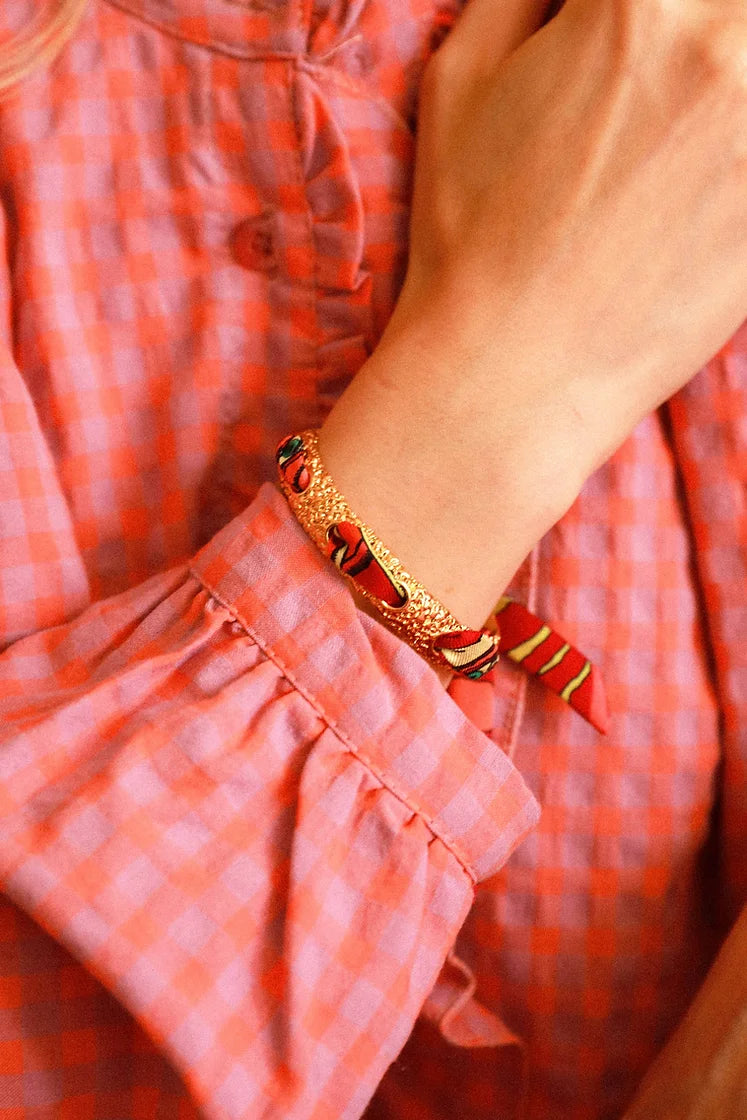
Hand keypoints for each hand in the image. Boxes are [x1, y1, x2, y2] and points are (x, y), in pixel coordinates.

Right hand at [319, 0, 746, 632]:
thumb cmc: (471, 236)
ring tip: (679, 152)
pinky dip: (737, 158)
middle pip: (724, 20)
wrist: (511, 369)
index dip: (624, 21)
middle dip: (694, 46)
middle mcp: (720, 41)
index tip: (615, 64)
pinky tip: (706, 184)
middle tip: (646, 121)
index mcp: (633, 1)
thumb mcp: (460, 78)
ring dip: (724, 97)